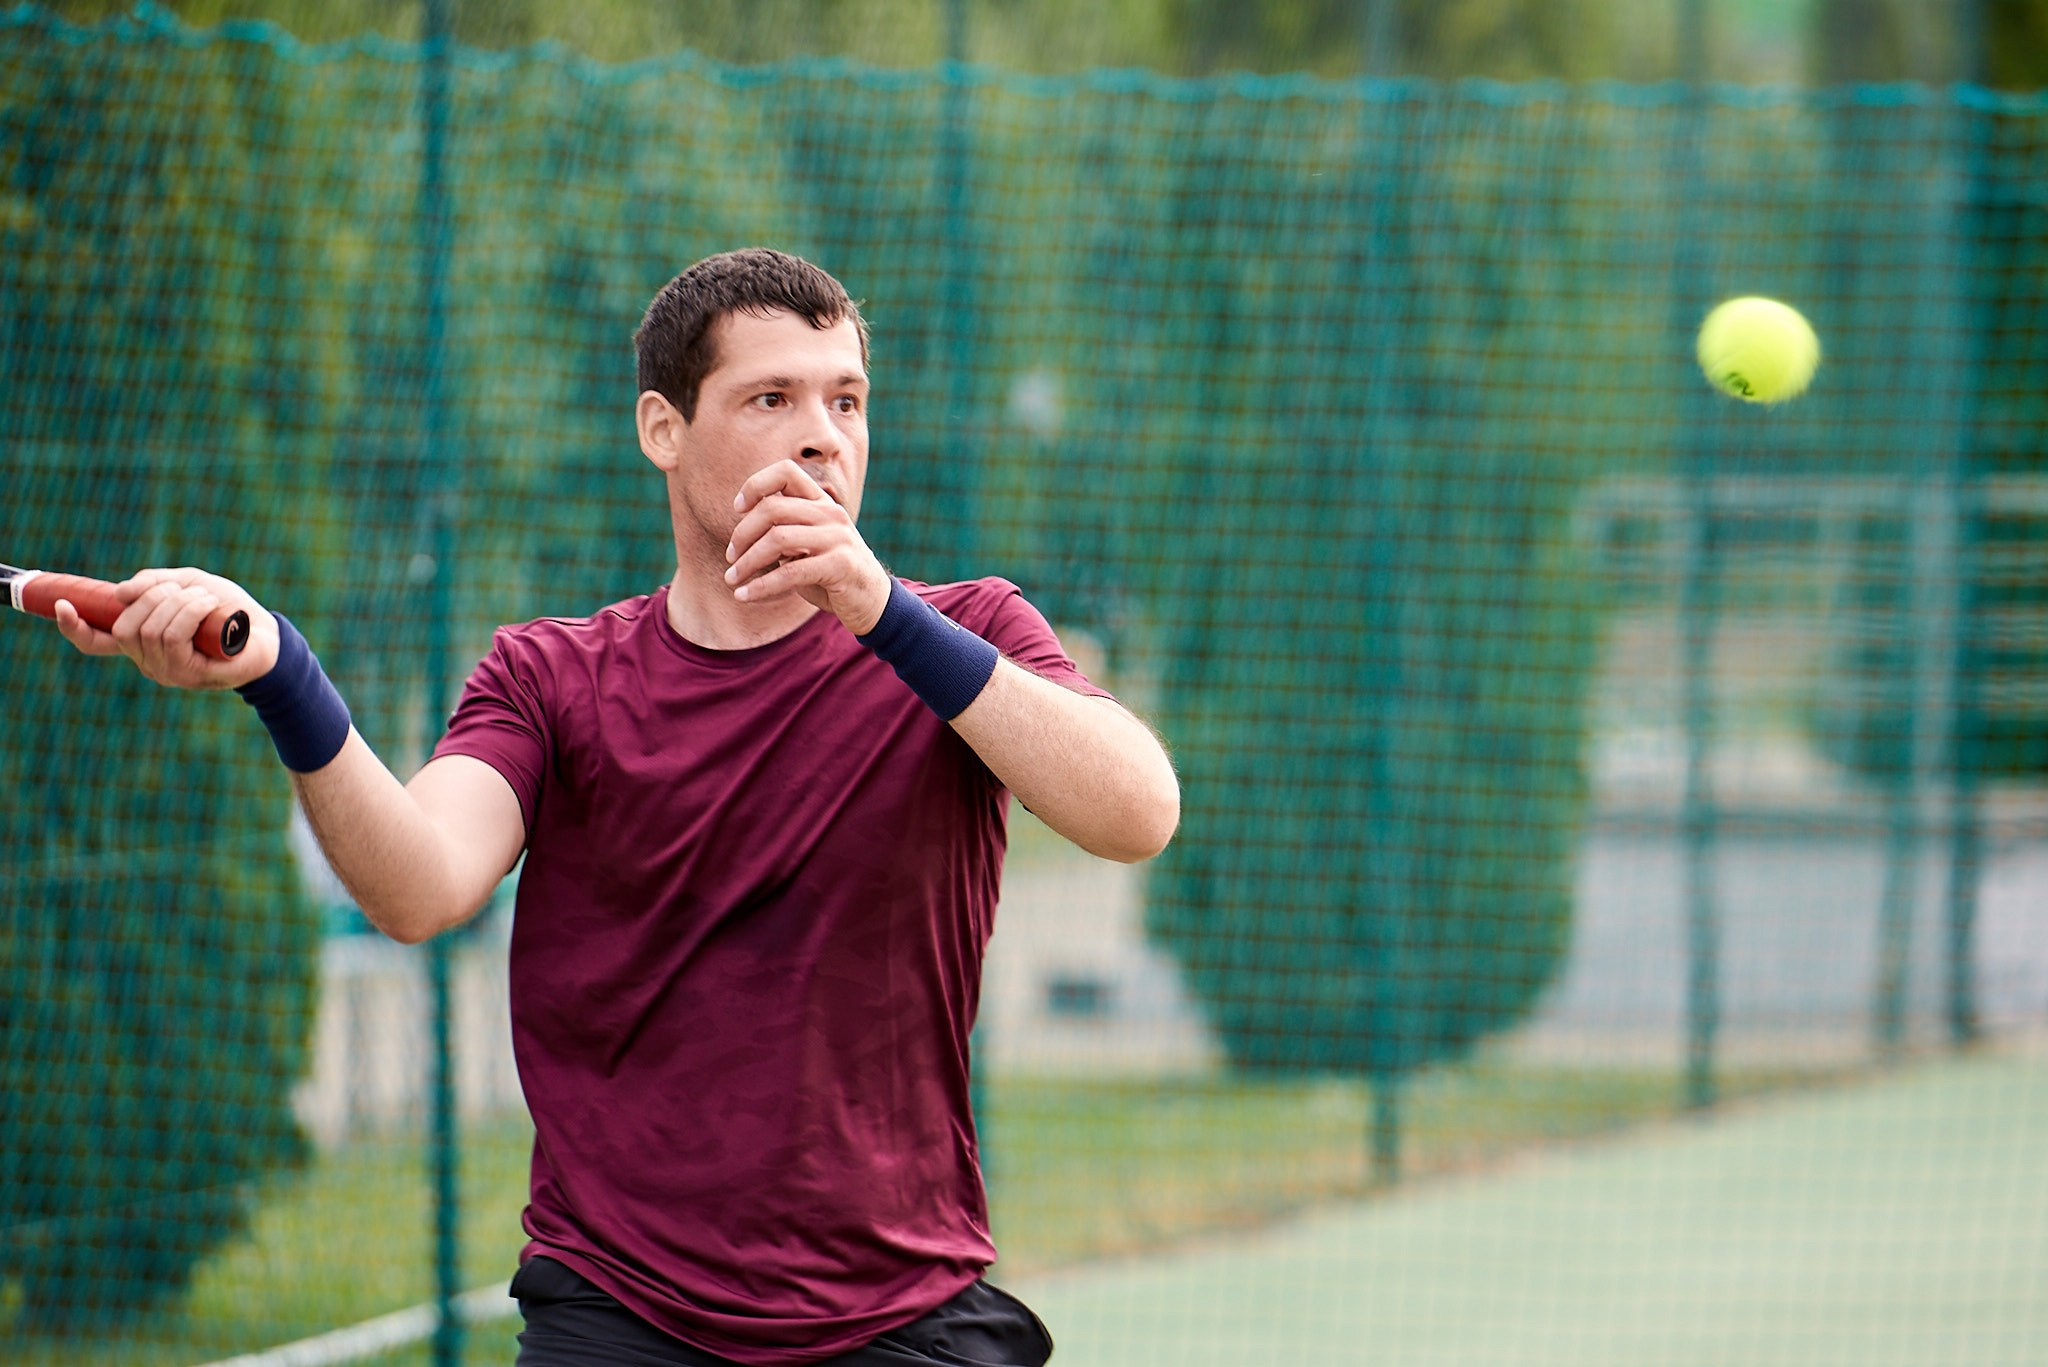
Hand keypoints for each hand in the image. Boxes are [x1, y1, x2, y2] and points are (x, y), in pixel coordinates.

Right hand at [54, 567, 280, 689]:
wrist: (266, 636)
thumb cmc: (225, 611)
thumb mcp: (188, 585)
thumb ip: (155, 584)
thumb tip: (120, 593)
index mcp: (139, 642)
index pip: (95, 643)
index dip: (73, 627)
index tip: (61, 604)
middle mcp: (146, 660)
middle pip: (126, 626)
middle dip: (154, 597)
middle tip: (184, 589)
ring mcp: (166, 671)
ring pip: (151, 629)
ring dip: (178, 602)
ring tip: (205, 597)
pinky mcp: (188, 675)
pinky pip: (173, 636)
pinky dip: (190, 611)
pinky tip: (209, 606)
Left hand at [725, 461, 890, 633]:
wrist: (872, 602)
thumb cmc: (830, 573)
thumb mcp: (806, 546)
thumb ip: (782, 533)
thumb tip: (740, 535)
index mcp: (821, 502)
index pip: (786, 471)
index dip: (756, 484)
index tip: (738, 508)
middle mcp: (830, 513)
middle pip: (773, 508)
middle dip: (742, 533)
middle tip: (730, 557)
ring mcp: (837, 537)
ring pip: (777, 539)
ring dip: (747, 561)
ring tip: (732, 579)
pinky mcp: (840, 565)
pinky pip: (790, 572)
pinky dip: (761, 586)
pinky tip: (744, 596)